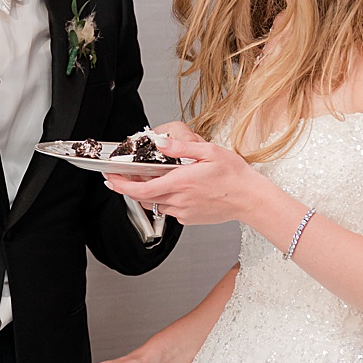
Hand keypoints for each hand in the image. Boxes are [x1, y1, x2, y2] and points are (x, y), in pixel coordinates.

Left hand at [101, 126, 269, 227]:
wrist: (251, 199)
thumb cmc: (235, 176)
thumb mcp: (209, 152)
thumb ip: (181, 148)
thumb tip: (160, 143)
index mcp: (180, 182)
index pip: (141, 188)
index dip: (121, 185)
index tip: (111, 179)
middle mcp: (179, 200)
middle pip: (142, 197)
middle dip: (129, 187)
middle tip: (121, 177)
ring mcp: (183, 212)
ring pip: (155, 204)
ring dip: (148, 193)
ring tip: (150, 180)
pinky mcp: (189, 219)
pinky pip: (169, 210)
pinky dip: (166, 200)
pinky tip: (176, 190)